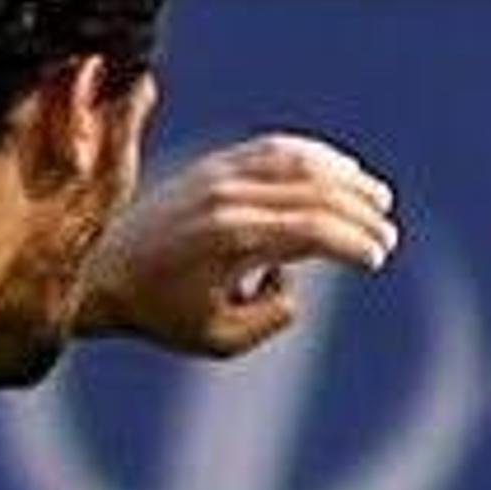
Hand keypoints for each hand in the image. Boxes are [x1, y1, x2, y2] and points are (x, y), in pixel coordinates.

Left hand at [79, 134, 398, 357]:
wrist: (102, 272)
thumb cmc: (162, 315)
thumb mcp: (221, 341)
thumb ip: (272, 317)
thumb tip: (294, 282)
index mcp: (234, 240)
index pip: (314, 229)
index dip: (354, 242)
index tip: (376, 259)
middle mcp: (228, 198)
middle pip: (315, 191)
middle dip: (360, 212)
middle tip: (387, 235)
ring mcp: (219, 175)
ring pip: (298, 160)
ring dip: (345, 176)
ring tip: (377, 195)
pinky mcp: (212, 166)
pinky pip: (273, 148)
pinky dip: (313, 155)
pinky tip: (339, 169)